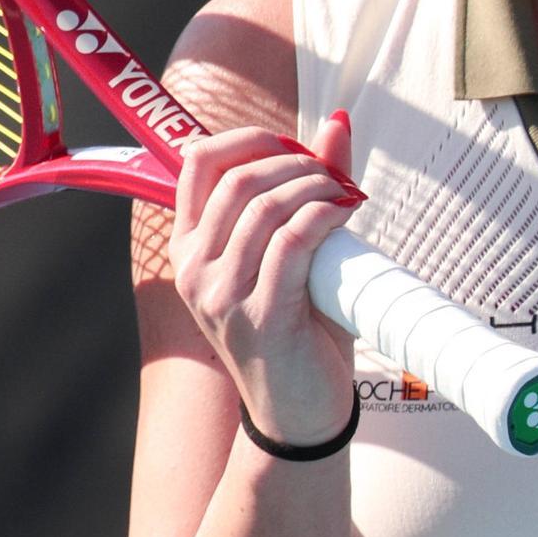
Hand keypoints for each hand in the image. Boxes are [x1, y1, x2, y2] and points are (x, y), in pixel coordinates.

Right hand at [166, 112, 364, 448]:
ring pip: (264, 207)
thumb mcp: (295, 254)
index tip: (294, 144)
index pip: (198, 163)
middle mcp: (194, 270)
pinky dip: (324, 217)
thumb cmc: (300, 329)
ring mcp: (222, 296)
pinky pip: (291, 243)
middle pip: (237, 178)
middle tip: (334, 173)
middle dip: (294, 162)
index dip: (248, 138)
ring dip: (316, 187)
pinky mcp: (260, 318)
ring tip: (346, 195)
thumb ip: (310, 190)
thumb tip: (337, 123)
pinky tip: (347, 215)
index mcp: (190, 248)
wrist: (300, 413)